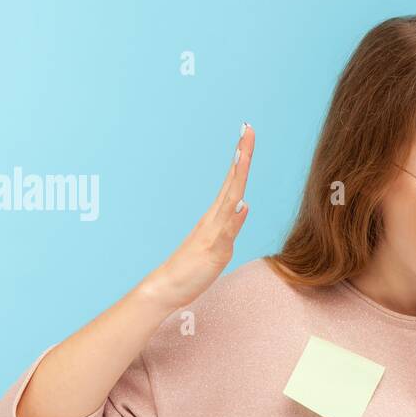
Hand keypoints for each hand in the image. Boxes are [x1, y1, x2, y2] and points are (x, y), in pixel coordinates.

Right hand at [138, 123, 255, 310]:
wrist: (167, 287)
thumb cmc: (192, 268)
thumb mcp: (220, 245)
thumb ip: (231, 226)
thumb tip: (244, 205)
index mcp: (217, 216)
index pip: (234, 182)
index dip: (242, 159)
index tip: (248, 135)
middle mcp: (214, 218)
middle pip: (233, 182)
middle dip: (242, 155)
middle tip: (248, 129)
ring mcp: (213, 233)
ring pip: (229, 200)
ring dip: (237, 177)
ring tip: (243, 153)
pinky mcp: (213, 251)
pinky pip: (225, 233)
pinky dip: (233, 217)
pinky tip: (241, 202)